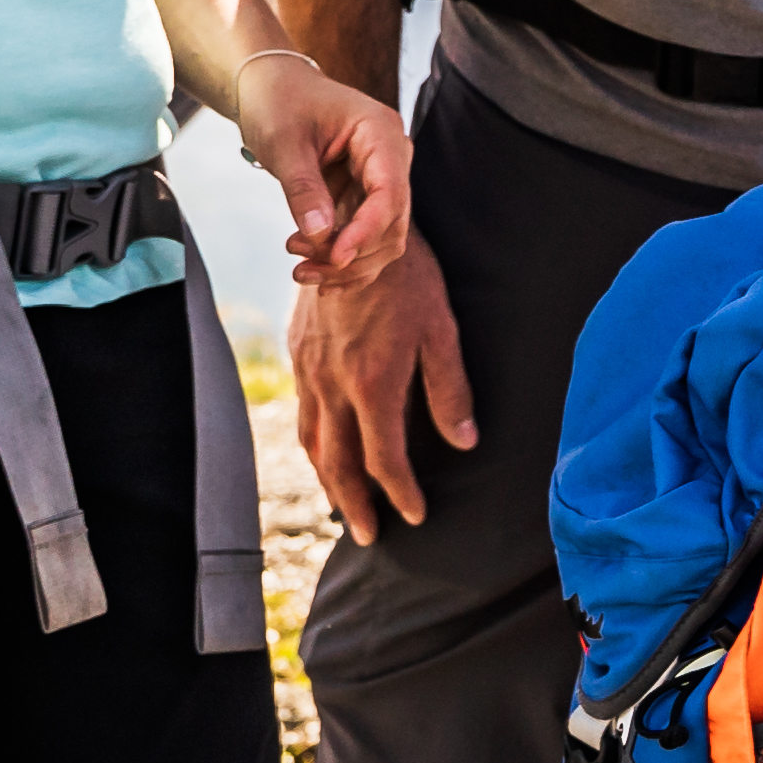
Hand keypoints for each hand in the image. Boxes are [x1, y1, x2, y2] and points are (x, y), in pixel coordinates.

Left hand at [240, 56, 413, 289]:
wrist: (271, 88)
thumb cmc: (278, 103)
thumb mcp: (284, 143)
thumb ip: (303, 189)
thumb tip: (320, 236)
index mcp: (381, 132)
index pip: (389, 193)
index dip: (366, 232)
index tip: (333, 257)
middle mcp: (391, 158)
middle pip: (391, 223)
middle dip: (351, 254)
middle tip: (301, 268)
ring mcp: (381, 179)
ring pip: (382, 239)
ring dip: (347, 264)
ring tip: (300, 271)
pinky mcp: (364, 197)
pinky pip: (365, 238)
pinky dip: (343, 260)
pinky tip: (317, 276)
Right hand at [294, 243, 473, 544]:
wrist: (351, 227)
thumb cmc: (408, 276)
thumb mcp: (442, 331)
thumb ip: (449, 391)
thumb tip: (464, 442)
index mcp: (373, 383)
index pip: (385, 459)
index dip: (401, 493)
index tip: (416, 515)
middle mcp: (334, 384)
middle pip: (339, 463)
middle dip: (355, 504)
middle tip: (369, 536)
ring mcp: (310, 370)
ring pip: (313, 442)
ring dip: (329, 480)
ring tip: (345, 505)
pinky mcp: (298, 353)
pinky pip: (302, 412)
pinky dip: (314, 444)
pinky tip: (325, 452)